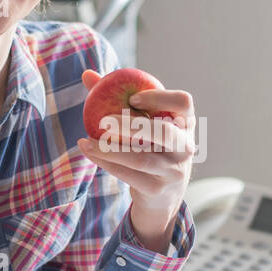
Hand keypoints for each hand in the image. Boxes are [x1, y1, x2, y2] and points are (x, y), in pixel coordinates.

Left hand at [75, 69, 195, 251]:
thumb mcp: (144, 124)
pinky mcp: (157, 188)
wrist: (163, 196)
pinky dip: (106, 162)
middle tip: (103, 121)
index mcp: (186, 123)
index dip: (160, 98)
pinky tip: (89, 152)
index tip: (133, 98)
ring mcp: (173, 170)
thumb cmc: (149, 147)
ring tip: (85, 141)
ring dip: (108, 149)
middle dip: (131, 125)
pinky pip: (128, 174)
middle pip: (164, 132)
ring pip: (140, 158)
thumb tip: (87, 74)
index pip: (184, 102)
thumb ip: (118, 98)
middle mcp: (185, 146)